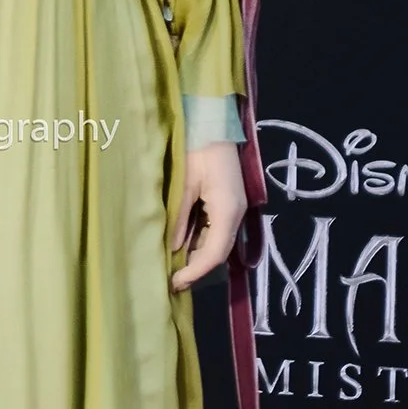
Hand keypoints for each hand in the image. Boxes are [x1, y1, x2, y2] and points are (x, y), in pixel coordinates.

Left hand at [170, 141, 247, 293]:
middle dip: (197, 268)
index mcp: (227, 210)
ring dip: (199, 257)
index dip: (195, 271)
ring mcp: (234, 209)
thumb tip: (174, 247)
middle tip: (172, 281)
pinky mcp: (228, 203)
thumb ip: (180, 217)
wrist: (213, 125)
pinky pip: (216, 230)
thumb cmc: (197, 150)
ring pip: (218, 243)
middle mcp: (235, 213)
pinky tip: (184, 247)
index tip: (175, 283)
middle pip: (219, 252)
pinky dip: (201, 242)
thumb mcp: (184, 184)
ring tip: (175, 268)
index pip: (214, 253)